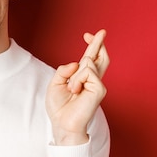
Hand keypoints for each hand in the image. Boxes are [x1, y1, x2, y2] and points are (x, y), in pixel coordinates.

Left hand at [45, 29, 109, 144]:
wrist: (61, 124)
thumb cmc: (59, 108)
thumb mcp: (55, 84)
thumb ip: (64, 70)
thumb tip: (77, 62)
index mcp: (83, 79)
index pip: (90, 59)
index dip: (92, 46)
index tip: (88, 35)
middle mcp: (93, 80)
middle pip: (100, 57)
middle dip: (98, 43)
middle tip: (101, 32)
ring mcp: (98, 85)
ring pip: (88, 63)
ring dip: (75, 75)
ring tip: (72, 90)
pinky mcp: (100, 89)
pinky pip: (88, 71)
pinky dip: (78, 79)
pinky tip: (76, 91)